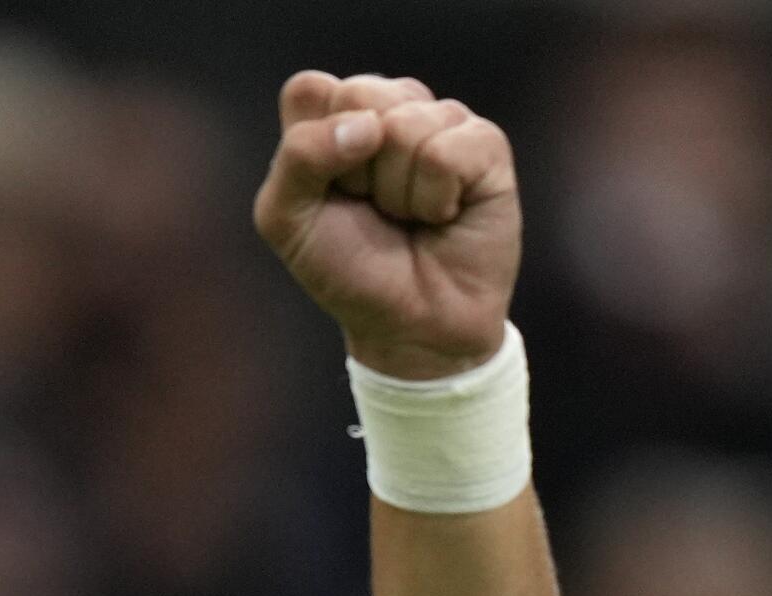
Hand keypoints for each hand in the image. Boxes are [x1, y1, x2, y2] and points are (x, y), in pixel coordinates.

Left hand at [253, 71, 520, 380]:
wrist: (412, 328)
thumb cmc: (351, 272)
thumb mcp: (287, 220)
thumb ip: (297, 156)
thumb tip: (371, 125)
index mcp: (336, 114)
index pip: (310, 91)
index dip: (314, 151)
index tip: (330, 197)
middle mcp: (389, 108)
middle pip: (359, 95)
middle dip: (357, 171)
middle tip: (374, 210)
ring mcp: (440, 120)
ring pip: (404, 125)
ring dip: (399, 193)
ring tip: (410, 218)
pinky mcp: (484, 145)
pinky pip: (447, 152)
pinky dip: (436, 200)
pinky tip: (443, 216)